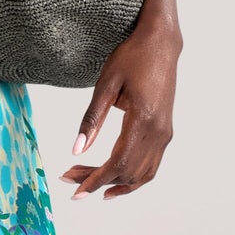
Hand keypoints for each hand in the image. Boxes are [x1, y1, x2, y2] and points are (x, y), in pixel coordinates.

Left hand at [62, 20, 180, 200]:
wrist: (161, 42)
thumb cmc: (131, 58)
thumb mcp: (106, 85)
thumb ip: (91, 119)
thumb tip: (76, 150)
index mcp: (143, 119)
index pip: (118, 163)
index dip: (95, 180)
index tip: (76, 192)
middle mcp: (159, 131)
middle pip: (127, 172)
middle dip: (96, 181)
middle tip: (68, 178)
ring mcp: (165, 132)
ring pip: (142, 174)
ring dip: (114, 183)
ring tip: (86, 182)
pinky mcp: (166, 130)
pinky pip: (151, 165)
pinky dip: (133, 178)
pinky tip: (115, 182)